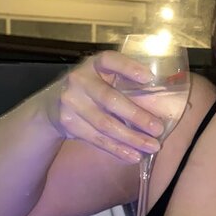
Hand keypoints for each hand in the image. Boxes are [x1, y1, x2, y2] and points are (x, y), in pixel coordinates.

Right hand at [43, 50, 163, 162]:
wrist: (52, 106)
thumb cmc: (92, 90)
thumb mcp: (103, 78)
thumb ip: (124, 84)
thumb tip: (163, 103)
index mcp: (93, 64)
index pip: (110, 60)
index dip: (128, 68)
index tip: (149, 78)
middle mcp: (79, 80)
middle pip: (110, 99)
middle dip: (136, 116)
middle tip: (158, 129)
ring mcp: (71, 102)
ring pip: (105, 124)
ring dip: (131, 138)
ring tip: (152, 146)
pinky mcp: (69, 123)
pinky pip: (97, 139)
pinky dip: (117, 149)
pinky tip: (134, 155)